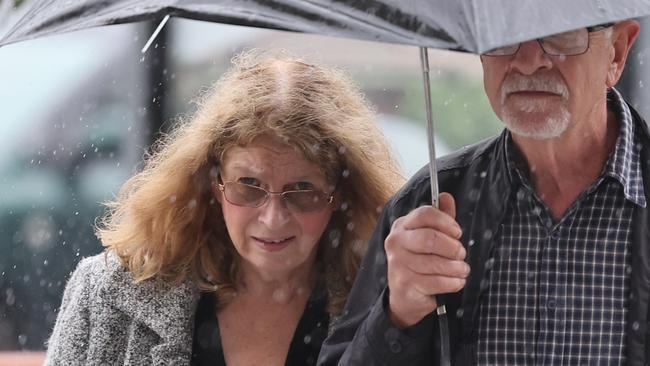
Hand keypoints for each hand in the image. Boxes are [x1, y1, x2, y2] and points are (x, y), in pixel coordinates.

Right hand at [386, 192, 468, 327]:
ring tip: (462, 270)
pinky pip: (437, 282)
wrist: (405, 295)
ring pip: (436, 263)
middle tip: (460, 254)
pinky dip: (453, 282)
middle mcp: (396, 242)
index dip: (446, 222)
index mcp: (402, 226)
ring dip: (457, 268)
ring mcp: (398, 263)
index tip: (457, 232)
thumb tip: (446, 197)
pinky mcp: (405, 283)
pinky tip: (456, 281)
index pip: (425, 214)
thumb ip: (439, 217)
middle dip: (453, 247)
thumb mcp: (429, 236)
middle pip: (430, 238)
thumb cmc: (420, 261)